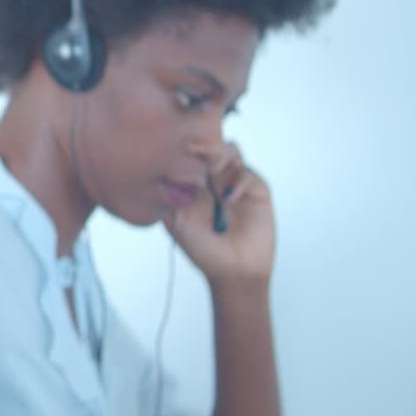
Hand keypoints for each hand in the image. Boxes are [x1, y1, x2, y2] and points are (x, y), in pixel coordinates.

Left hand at [165, 141, 275, 287]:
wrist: (233, 271)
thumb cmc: (203, 250)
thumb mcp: (177, 223)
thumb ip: (169, 198)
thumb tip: (160, 172)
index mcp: (192, 183)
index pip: (189, 154)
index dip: (184, 147)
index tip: (178, 147)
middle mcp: (213, 179)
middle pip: (210, 145)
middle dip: (204, 145)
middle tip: (195, 151)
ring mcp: (235, 183)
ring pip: (231, 151)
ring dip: (221, 156)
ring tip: (213, 171)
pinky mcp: (256, 191)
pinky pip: (248, 173)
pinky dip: (238, 181)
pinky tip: (228, 199)